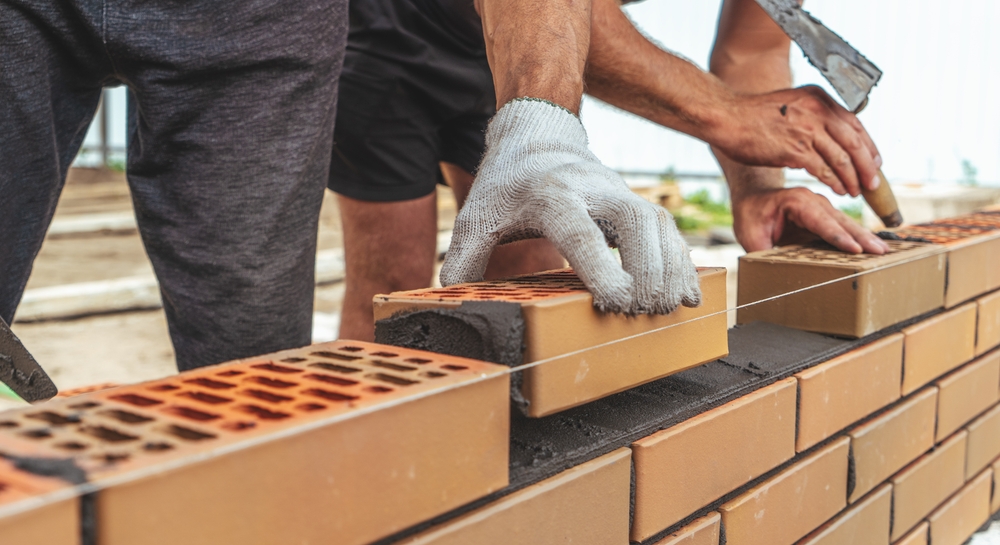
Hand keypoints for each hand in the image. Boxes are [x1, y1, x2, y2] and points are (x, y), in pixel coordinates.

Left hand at [440, 99, 700, 313]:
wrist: (538, 137)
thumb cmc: (506, 185)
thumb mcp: (476, 217)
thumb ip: (464, 260)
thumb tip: (458, 304)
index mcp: (551, 194)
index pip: (579, 231)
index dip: (600, 266)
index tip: (615, 302)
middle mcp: (593, 190)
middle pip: (634, 222)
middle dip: (647, 269)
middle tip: (644, 311)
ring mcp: (620, 193)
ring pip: (659, 225)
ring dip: (671, 270)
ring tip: (668, 311)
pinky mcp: (637, 202)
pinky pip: (670, 230)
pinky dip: (682, 263)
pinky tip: (689, 295)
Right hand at [712, 86, 881, 197]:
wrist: (727, 117)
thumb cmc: (753, 116)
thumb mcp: (791, 106)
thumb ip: (812, 117)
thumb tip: (830, 139)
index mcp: (819, 98)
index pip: (855, 123)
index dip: (868, 146)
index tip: (874, 162)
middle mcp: (817, 110)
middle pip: (855, 141)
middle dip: (868, 165)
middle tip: (873, 183)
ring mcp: (806, 129)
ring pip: (842, 157)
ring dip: (852, 178)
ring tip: (856, 191)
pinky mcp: (794, 149)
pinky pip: (824, 169)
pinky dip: (834, 182)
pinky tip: (838, 191)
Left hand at [732, 187, 889, 253]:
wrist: (753, 197)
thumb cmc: (751, 214)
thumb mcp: (750, 235)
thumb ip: (763, 252)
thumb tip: (773, 274)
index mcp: (796, 201)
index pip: (821, 221)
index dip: (838, 237)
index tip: (855, 249)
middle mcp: (814, 201)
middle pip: (841, 221)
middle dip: (862, 237)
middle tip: (881, 252)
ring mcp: (822, 207)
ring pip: (846, 223)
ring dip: (865, 237)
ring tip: (883, 251)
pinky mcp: (825, 216)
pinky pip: (843, 226)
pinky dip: (858, 236)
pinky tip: (873, 247)